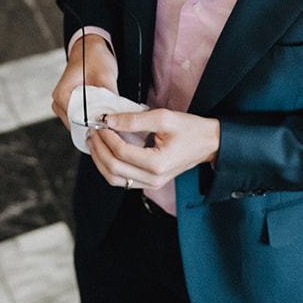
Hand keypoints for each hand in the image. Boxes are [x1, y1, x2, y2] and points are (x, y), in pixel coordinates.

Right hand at [51, 34, 117, 128]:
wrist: (89, 46)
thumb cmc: (93, 56)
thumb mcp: (105, 76)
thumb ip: (110, 99)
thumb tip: (117, 117)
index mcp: (62, 94)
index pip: (77, 121)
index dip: (95, 125)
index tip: (110, 126)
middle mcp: (58, 102)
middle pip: (78, 125)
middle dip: (95, 126)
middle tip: (113, 124)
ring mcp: (62, 105)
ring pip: (79, 123)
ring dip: (94, 122)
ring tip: (109, 117)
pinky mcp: (69, 105)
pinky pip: (80, 118)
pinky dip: (92, 117)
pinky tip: (103, 113)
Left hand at [88, 108, 219, 191]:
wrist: (209, 144)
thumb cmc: (191, 129)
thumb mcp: (164, 117)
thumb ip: (135, 119)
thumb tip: (109, 120)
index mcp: (157, 164)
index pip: (121, 152)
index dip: (106, 137)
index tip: (100, 122)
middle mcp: (153, 179)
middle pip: (113, 169)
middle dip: (98, 149)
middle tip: (92, 131)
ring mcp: (152, 184)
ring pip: (114, 179)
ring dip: (100, 160)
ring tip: (94, 141)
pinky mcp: (150, 183)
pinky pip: (122, 180)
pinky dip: (109, 167)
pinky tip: (105, 152)